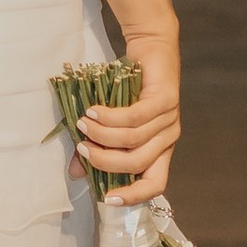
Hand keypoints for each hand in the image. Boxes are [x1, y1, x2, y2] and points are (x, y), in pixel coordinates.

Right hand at [79, 25, 179, 202]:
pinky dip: (109, 118)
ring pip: (133, 141)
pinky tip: (93, 112)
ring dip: (102, 136)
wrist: (150, 48)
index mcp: (160, 151)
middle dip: (105, 161)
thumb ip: (95, 148)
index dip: (132, 196)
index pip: (155, 184)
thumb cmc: (128, 89)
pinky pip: (134, 117)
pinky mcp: (166, 99)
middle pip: (137, 165)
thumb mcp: (109, 124)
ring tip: (82, 124)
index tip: (106, 198)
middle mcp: (168, 138)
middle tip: (82, 148)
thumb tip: (76, 173)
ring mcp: (170, 119)